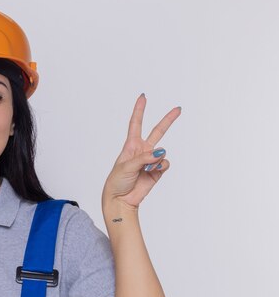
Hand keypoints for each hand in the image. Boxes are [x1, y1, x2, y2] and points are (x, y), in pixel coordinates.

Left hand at [102, 93, 180, 209]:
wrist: (121, 200)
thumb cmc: (117, 181)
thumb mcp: (126, 166)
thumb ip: (144, 158)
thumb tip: (160, 153)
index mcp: (131, 145)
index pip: (136, 123)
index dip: (139, 110)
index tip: (143, 97)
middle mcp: (142, 150)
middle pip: (157, 131)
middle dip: (168, 120)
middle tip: (178, 109)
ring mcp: (151, 161)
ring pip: (162, 152)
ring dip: (156, 160)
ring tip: (145, 170)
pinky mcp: (157, 171)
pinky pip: (165, 164)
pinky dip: (161, 167)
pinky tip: (152, 172)